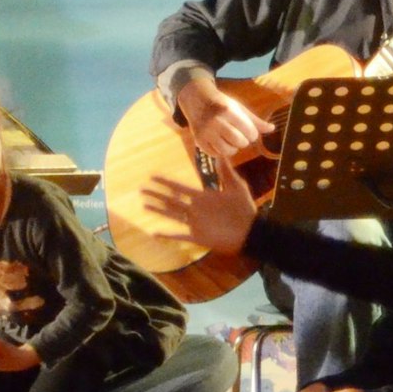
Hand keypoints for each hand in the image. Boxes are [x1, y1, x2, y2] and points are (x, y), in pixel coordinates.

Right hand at [142, 161, 257, 253]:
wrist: (251, 231)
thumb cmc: (245, 209)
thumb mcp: (236, 187)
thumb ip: (227, 172)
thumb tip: (220, 154)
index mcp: (203, 197)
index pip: (179, 188)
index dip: (166, 183)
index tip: (153, 177)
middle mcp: (195, 209)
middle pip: (171, 200)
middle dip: (156, 194)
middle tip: (141, 189)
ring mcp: (195, 223)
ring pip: (172, 215)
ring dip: (158, 210)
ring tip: (144, 205)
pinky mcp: (198, 236)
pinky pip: (180, 235)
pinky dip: (168, 235)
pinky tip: (155, 233)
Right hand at [178, 76, 274, 162]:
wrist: (197, 100)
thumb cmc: (223, 105)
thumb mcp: (239, 108)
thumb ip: (255, 121)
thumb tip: (272, 128)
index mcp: (228, 111)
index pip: (250, 132)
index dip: (252, 134)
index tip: (248, 130)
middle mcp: (215, 122)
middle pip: (240, 142)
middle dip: (243, 141)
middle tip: (239, 135)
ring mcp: (206, 132)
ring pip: (227, 151)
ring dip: (233, 148)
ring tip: (231, 140)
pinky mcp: (199, 141)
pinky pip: (216, 154)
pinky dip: (221, 151)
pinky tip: (220, 142)